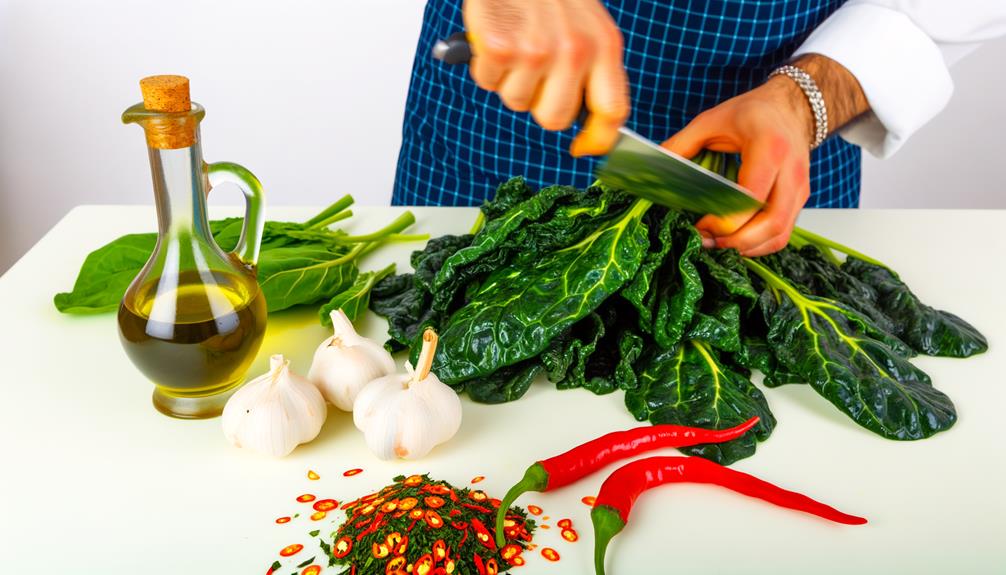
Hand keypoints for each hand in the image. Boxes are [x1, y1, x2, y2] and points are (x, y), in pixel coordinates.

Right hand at [463, 0, 629, 155]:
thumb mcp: (589, 26)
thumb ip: (595, 71)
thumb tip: (590, 130)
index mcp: (605, 47)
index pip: (613, 111)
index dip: (599, 139)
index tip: (585, 148)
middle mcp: (575, 52)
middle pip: (556, 119)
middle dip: (540, 104)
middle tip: (535, 74)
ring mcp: (537, 51)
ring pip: (517, 102)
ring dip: (510, 80)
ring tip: (516, 45)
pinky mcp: (501, 48)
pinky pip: (488, 82)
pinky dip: (485, 66)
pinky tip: (495, 39)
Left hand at [662, 54, 869, 255]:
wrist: (790, 108)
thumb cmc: (751, 113)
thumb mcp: (710, 120)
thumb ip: (681, 144)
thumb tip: (653, 167)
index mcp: (770, 147)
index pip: (752, 196)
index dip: (726, 219)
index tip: (701, 224)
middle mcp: (791, 171)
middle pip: (771, 222)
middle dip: (735, 240)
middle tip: (707, 241)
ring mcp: (800, 188)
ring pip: (779, 234)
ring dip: (746, 247)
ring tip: (717, 243)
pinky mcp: (799, 201)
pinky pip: (783, 234)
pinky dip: (759, 246)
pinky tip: (735, 242)